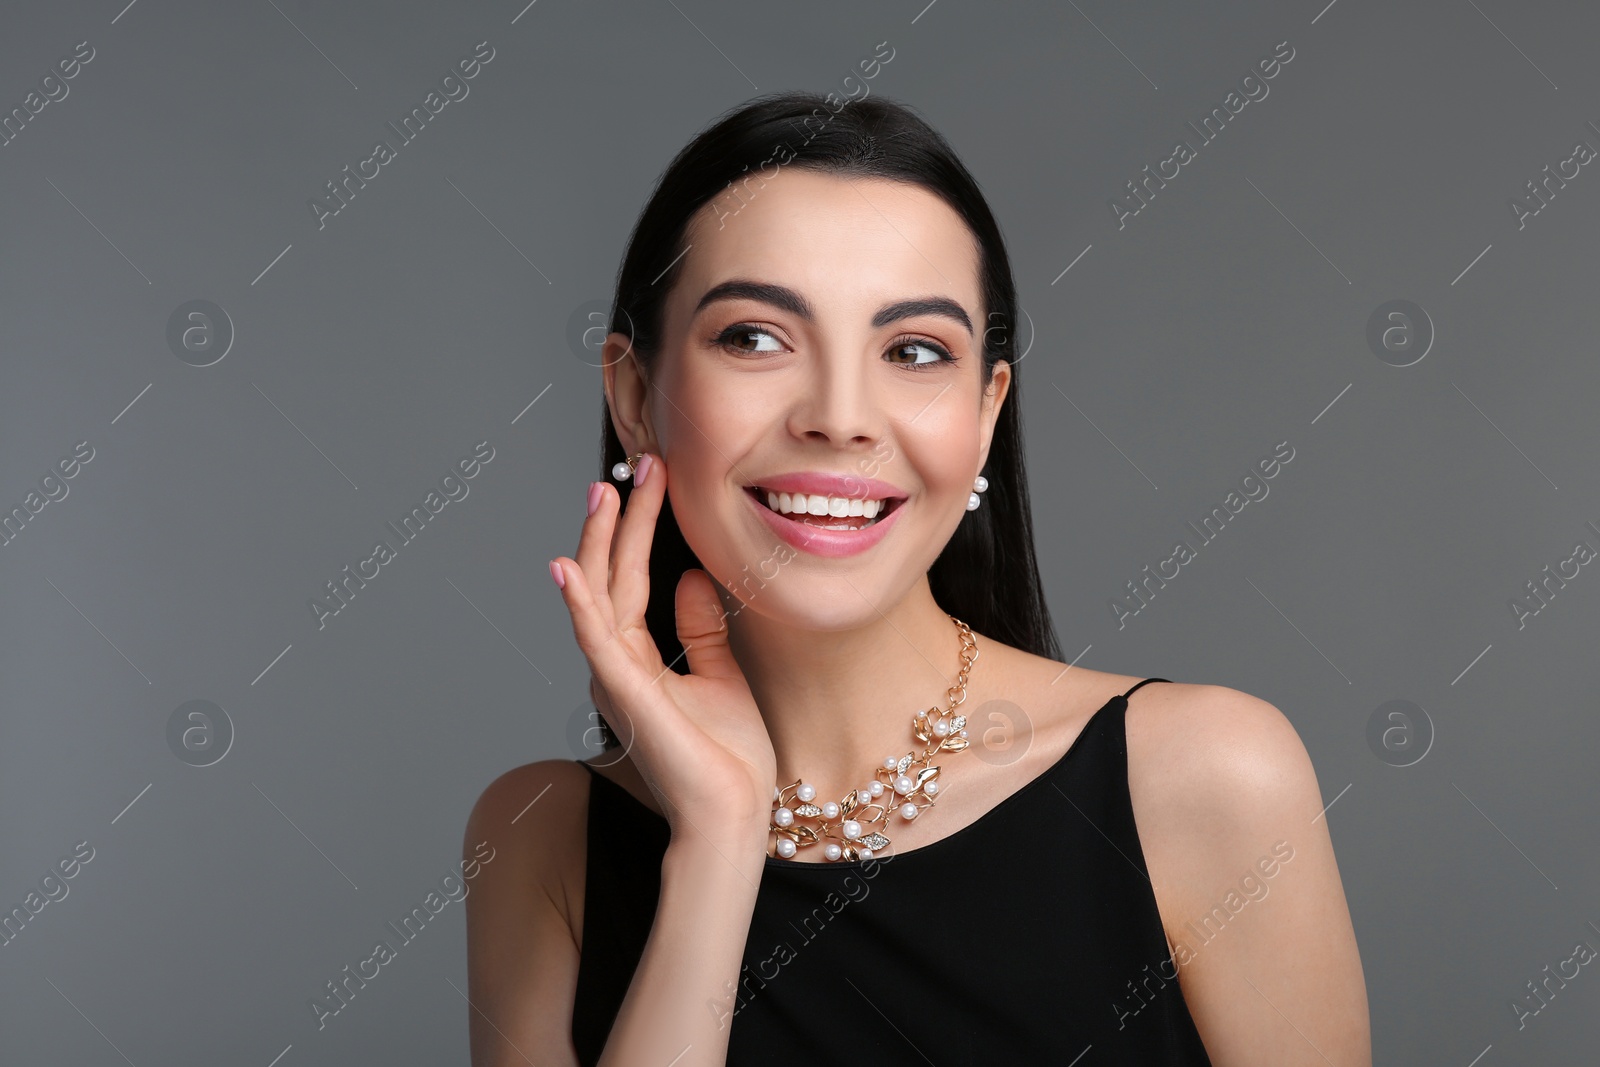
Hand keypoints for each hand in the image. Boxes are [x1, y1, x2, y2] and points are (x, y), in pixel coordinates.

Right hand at [551, 453, 775, 851]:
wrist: (733, 817)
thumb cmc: (728, 761)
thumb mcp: (722, 676)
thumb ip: (702, 629)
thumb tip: (694, 576)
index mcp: (637, 660)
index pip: (630, 579)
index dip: (639, 527)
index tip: (654, 476)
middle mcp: (618, 665)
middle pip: (612, 577)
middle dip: (623, 519)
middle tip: (638, 465)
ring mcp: (616, 679)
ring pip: (598, 596)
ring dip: (601, 542)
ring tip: (606, 491)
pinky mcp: (625, 695)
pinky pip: (595, 639)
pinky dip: (580, 601)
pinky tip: (568, 565)